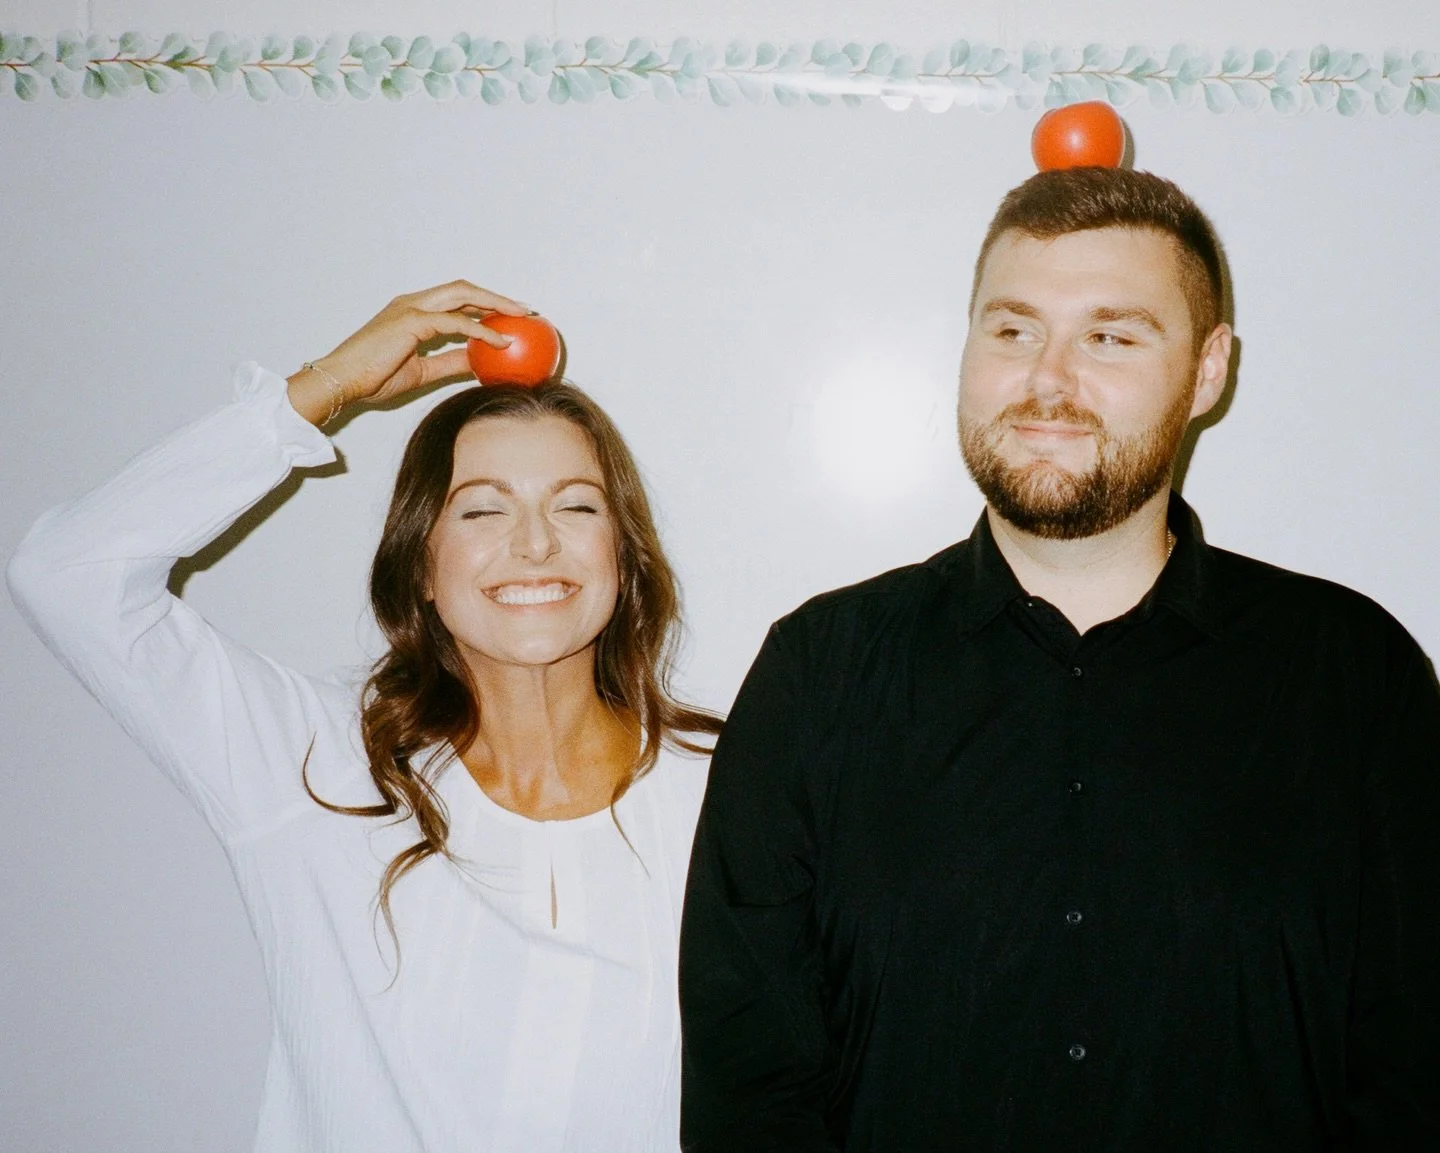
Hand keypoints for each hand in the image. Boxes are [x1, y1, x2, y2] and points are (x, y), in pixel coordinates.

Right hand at [287, 280, 528, 424]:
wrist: (341, 381)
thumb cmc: (373, 378)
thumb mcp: (422, 372)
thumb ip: (450, 363)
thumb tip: (478, 365)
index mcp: (413, 311)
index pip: (456, 300)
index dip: (484, 304)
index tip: (510, 315)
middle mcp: (413, 302)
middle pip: (464, 289)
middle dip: (496, 295)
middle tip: (525, 310)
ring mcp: (411, 308)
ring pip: (462, 294)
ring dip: (495, 302)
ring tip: (521, 316)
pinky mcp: (411, 321)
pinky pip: (455, 322)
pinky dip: (481, 329)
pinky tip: (502, 340)